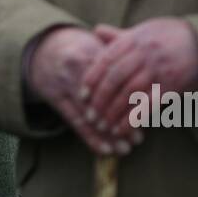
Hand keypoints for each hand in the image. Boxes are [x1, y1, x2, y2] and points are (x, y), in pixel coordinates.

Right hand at [28, 26, 136, 154]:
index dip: (131, 98)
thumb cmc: (84, 49)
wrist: (46, 51)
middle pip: (101, 99)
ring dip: (106, 134)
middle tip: (138, 139)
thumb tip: (151, 79)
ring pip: (87, 114)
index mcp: (89, 52)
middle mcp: (74, 68)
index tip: (147, 114)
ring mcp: (63, 84)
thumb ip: (123, 61)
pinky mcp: (55, 98)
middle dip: (120, 120)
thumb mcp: (101, 46)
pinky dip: (90, 137)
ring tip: (124, 149)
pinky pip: (73, 121)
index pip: (113, 80)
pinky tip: (104, 150)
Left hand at [78, 18, 197, 137]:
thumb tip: (95, 30)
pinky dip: (133, 119)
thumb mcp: (144, 30)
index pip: (106, 60)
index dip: (91, 79)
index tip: (82, 95)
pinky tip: (122, 129)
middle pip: (115, 79)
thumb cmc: (169, 36)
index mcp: (134, 39)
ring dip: (113, 112)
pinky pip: (148, 106)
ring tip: (103, 125)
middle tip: (90, 116)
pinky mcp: (171, 87)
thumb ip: (119, 35)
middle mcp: (145, 54)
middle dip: (100, 99)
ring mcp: (158, 71)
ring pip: (129, 93)